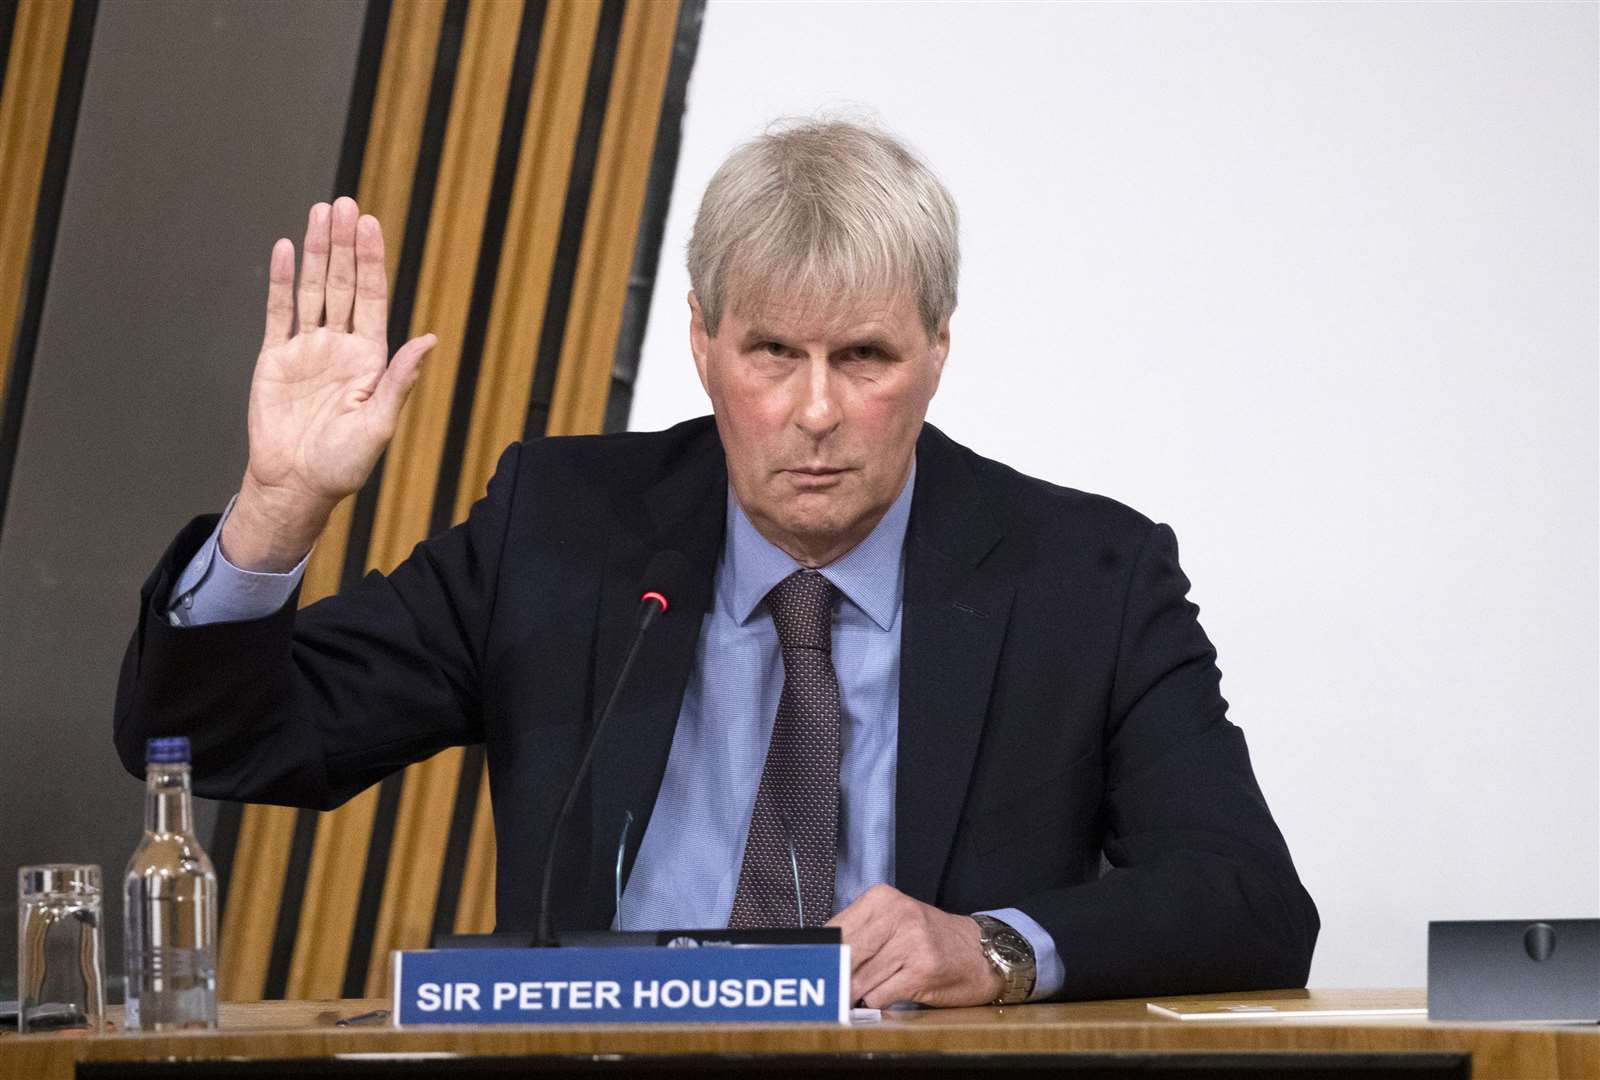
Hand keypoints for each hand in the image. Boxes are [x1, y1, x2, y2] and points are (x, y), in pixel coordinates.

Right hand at [223, 197, 435, 570]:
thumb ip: (400, 380)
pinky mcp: (274, 358)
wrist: (295, 485)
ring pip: (312, 289)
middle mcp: (340, 346)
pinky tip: (285, 249)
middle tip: (345, 204)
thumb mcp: (378, 423)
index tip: (370, 226)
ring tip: (320, 213)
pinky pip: (278, 312)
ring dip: (316, 252)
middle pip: (342, 284)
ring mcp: (306, 349)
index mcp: (370, 359)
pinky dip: (281, 280)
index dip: (371, 262)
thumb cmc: (343, 463)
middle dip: (344, 244)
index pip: (371, 298)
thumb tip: (429, 340)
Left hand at [826, 884, 1001, 1008]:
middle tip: (832, 988)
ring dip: (858, 993)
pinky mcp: (921, 972)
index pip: (835, 929)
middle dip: (837, 978)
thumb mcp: (894, 921)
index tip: (817, 969)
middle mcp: (898, 916)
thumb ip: (858, 933)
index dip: (824, 955)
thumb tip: (820, 958)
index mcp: (883, 899)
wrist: (981, 952)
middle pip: (845, 956)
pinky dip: (878, 1002)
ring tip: (869, 988)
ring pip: (859, 980)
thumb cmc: (931, 938)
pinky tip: (891, 993)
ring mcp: (911, 943)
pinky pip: (879, 997)